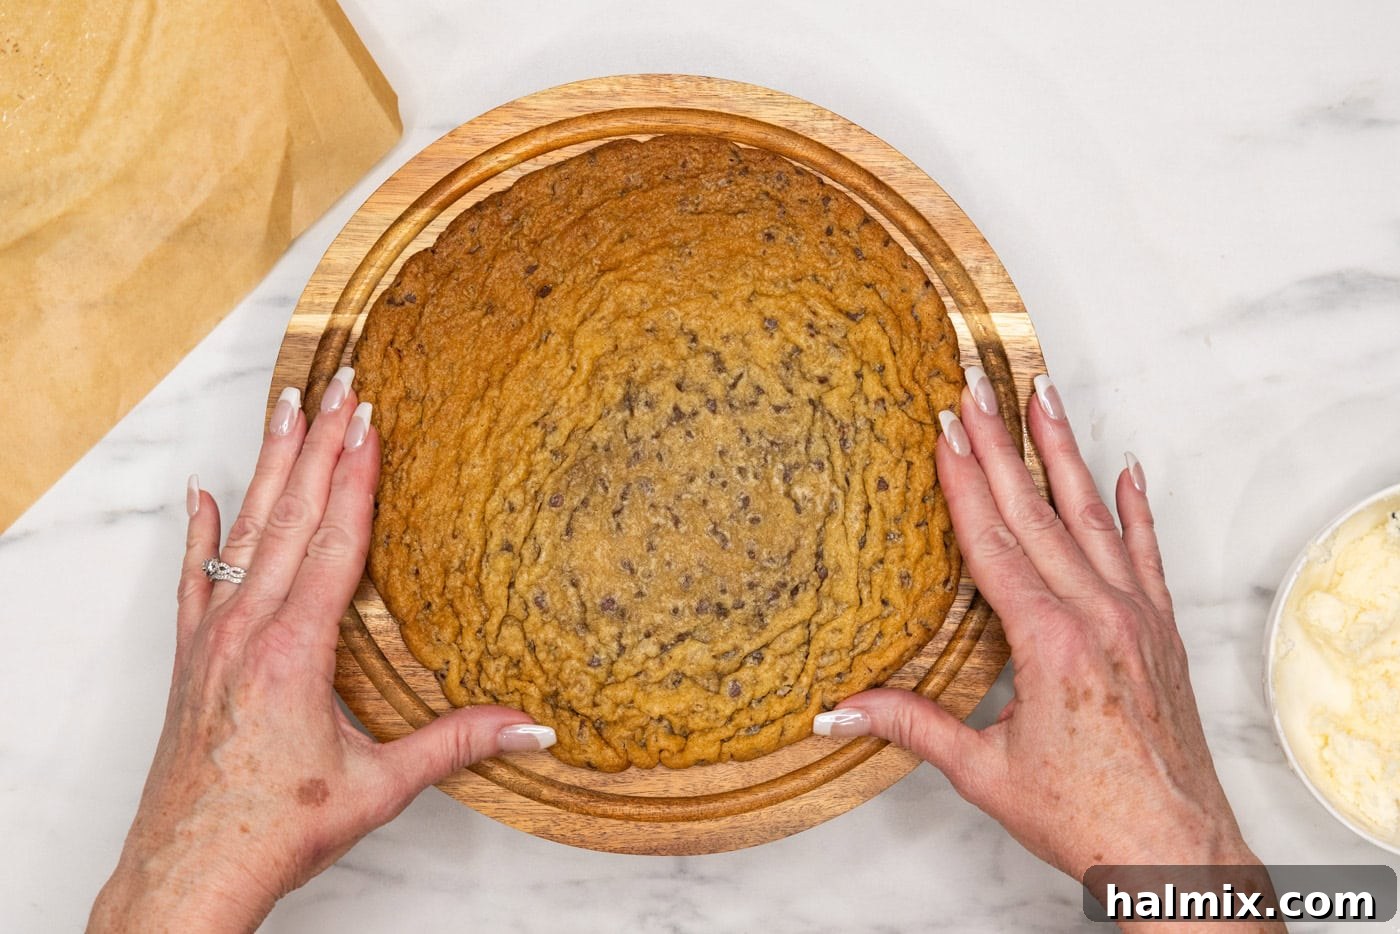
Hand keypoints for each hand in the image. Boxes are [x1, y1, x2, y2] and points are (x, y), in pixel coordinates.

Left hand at [90, 369, 554, 932]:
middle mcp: (249, 630)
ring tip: (284, 407)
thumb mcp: (380, 787)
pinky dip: (200, 529)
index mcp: (297, 650)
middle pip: (292, 515)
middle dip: (319, 443)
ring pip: (244, 531)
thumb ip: (457, 744)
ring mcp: (214, 639)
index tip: (370, 418)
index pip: (336, 540)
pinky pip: (195, 577)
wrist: (186, 875)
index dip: (357, 475)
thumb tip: (533, 727)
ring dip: (270, 465)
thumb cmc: (274, 831)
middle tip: (337, 383)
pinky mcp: (193, 660)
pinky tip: (202, 490)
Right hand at [816, 370, 1259, 880]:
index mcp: (1051, 643)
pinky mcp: (1163, 632)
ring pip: (1093, 517)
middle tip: (978, 384)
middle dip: (1001, 443)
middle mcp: (1100, 616)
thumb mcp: (986, 773)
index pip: (994, 542)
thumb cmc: (1088, 817)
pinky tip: (1128, 471)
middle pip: (1037, 512)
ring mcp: (1138, 618)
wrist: (1177, 853)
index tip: (946, 428)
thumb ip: (913, 728)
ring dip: (1064, 453)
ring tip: (1044, 396)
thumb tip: (838, 710)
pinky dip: (1135, 510)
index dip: (964, 481)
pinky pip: (1148, 555)